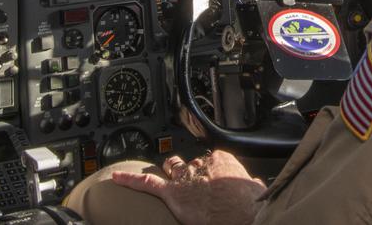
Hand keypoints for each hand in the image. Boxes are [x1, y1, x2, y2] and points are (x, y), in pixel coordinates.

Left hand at [111, 151, 265, 224]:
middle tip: (189, 180)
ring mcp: (184, 177)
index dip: (208, 171)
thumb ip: (248, 184)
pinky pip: (146, 184)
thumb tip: (254, 186)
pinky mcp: (171, 193)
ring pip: (170, 168)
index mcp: (221, 159)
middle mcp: (201, 164)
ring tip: (164, 176)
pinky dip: (130, 180)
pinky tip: (118, 178)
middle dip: (187, 169)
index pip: (210, 159)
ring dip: (167, 172)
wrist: (240, 213)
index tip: (211, 179)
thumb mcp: (254, 188)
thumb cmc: (250, 203)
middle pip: (189, 162)